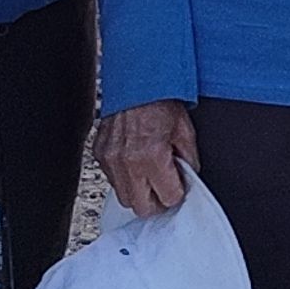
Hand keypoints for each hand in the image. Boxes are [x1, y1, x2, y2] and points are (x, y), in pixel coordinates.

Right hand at [97, 99, 196, 215]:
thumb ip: (189, 160)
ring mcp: (111, 159)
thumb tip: (189, 178)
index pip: (167, 198)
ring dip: (139, 192)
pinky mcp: (100, 154)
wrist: (135, 80)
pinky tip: (136, 163)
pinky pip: (112, 180)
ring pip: (125, 198)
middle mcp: (128, 162)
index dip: (177, 193)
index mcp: (151, 156)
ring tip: (150, 175)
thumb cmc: (160, 100)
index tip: (178, 185)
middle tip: (165, 187)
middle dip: (157, 201)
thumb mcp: (185, 131)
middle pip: (142, 208)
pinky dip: (125, 177)